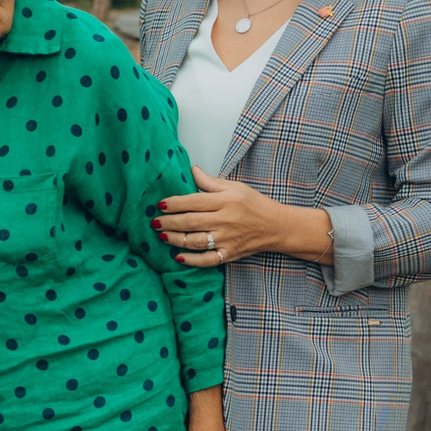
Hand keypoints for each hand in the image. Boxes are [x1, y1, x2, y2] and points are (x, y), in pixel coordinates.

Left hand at [153, 168, 332, 266]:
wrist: (277, 226)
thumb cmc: (255, 204)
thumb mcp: (235, 187)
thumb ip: (210, 182)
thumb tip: (191, 169)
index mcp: (225, 201)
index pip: (194, 201)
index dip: (174, 203)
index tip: (159, 205)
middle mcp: (225, 220)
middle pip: (191, 222)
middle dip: (169, 222)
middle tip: (153, 223)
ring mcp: (227, 239)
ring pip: (196, 241)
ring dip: (175, 240)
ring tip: (161, 236)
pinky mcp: (229, 254)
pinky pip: (207, 260)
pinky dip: (191, 260)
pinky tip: (178, 257)